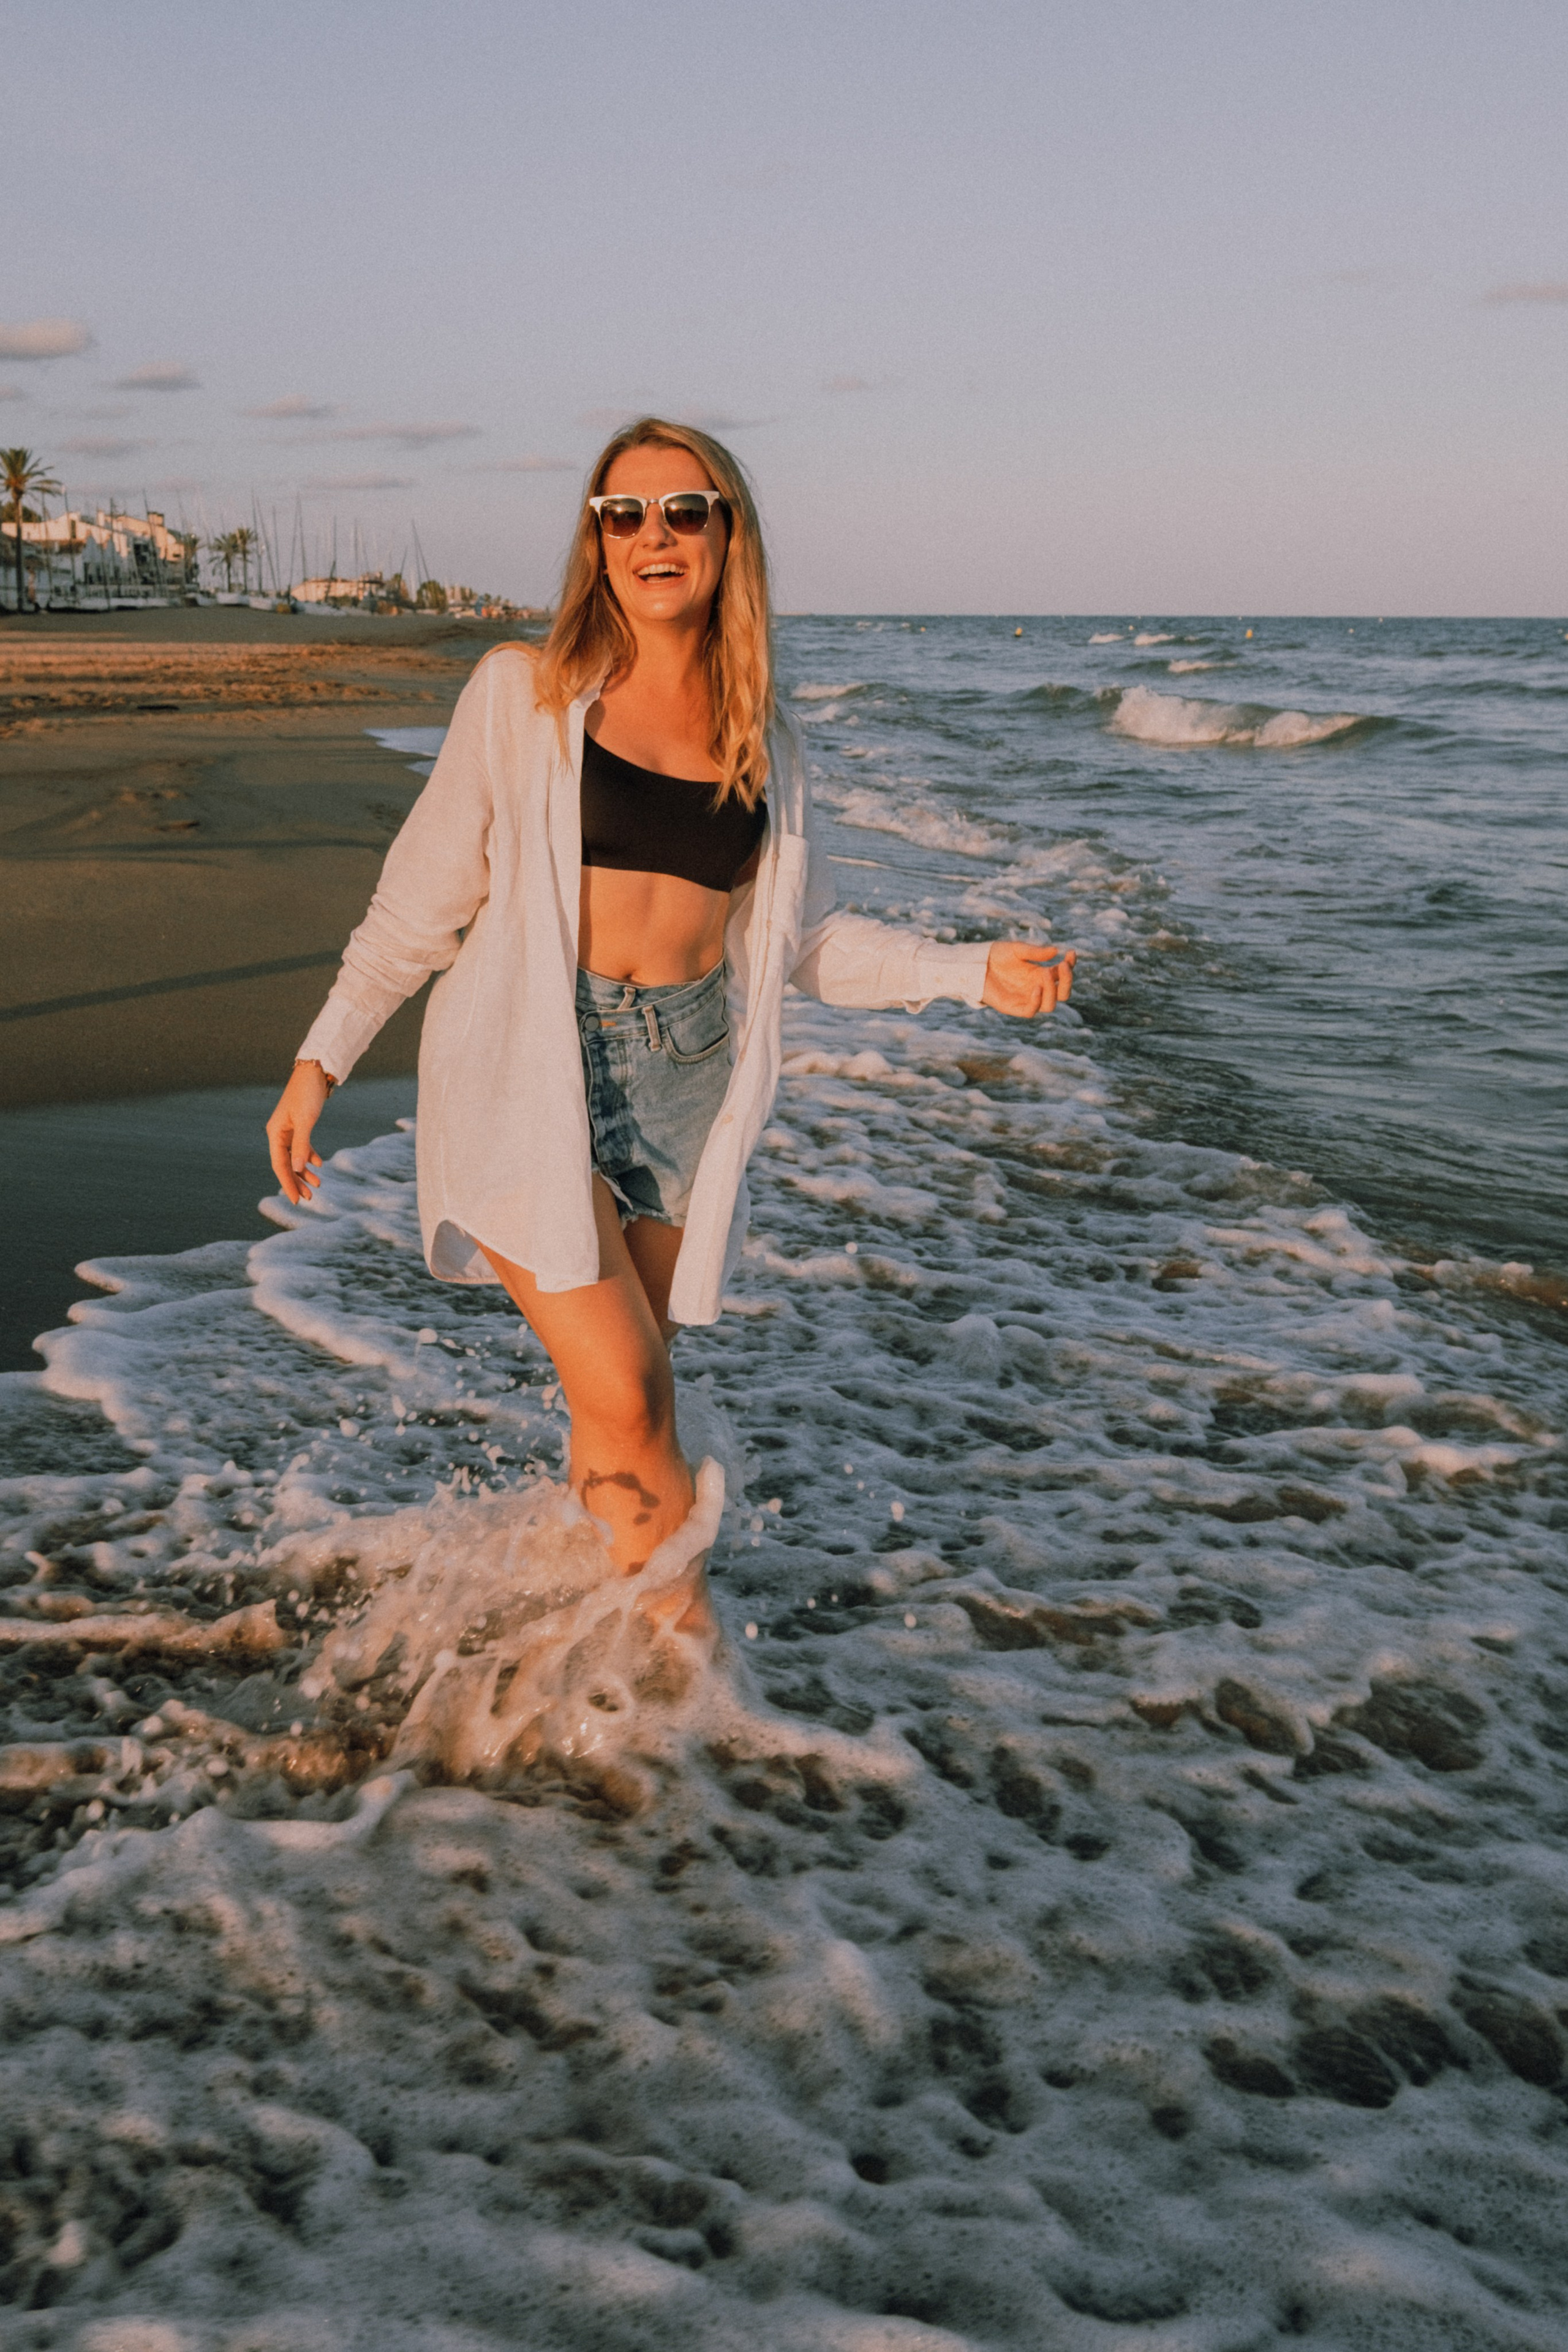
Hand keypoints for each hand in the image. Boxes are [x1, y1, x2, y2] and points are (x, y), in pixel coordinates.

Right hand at [265, 1062, 332, 1204]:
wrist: (314, 1072)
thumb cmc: (308, 1094)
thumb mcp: (306, 1121)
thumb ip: (301, 1145)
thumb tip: (296, 1169)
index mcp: (275, 1133)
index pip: (279, 1165)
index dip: (287, 1183)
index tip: (295, 1200)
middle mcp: (278, 1133)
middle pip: (286, 1164)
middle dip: (296, 1181)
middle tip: (309, 1198)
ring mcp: (288, 1130)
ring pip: (294, 1157)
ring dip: (304, 1171)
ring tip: (317, 1185)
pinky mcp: (299, 1125)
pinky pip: (302, 1146)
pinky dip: (309, 1156)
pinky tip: (319, 1165)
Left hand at [982, 940, 1074, 1017]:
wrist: (974, 964)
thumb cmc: (995, 956)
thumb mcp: (1017, 950)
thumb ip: (1035, 952)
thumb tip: (1056, 951)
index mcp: (1040, 975)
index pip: (1062, 975)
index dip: (1070, 966)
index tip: (1071, 953)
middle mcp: (1037, 988)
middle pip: (1062, 994)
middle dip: (1067, 981)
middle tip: (1063, 966)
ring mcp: (1026, 999)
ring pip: (1050, 1005)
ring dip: (1052, 990)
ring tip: (1046, 973)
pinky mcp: (1013, 1007)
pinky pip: (1030, 1011)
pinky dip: (1036, 1002)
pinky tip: (1036, 987)